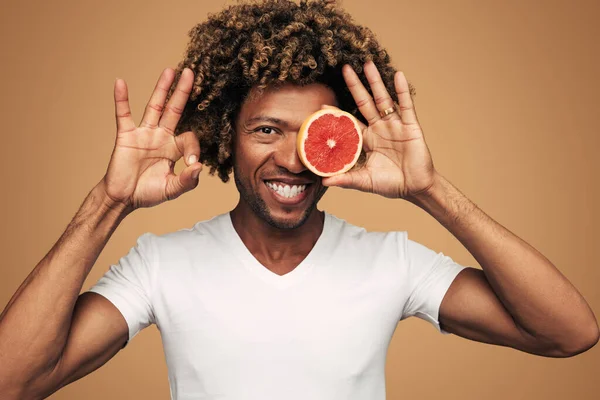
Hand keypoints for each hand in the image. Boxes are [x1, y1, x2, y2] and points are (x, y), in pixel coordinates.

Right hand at [101, 68, 201, 211]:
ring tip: (170, 71)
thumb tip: (199, 166)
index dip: (193, 149)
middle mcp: (161, 136)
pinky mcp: (126, 136)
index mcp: (174, 148)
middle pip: (175, 109)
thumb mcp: (172, 190)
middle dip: (183, 92)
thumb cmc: (148, 193)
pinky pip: (123, 114)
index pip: (189, 138)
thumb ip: (187, 181)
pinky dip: (121, 99)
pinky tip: (121, 82)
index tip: (191, 164)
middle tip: (192, 73)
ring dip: (162, 88)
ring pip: (154, 106)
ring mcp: (144, 133)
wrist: (123, 199)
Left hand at [321, 61, 436, 200]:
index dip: (337, 114)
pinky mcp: (411, 126)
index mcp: (367, 140)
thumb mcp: (365, 181)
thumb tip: (323, 181)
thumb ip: (346, 179)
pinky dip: (402, 91)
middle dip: (355, 86)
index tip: (322, 105)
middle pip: (364, 102)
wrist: (415, 188)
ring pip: (383, 99)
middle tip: (345, 68)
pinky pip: (406, 105)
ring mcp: (395, 125)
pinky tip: (397, 75)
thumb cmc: (391, 184)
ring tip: (368, 64)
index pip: (349, 122)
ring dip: (376, 82)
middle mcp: (379, 129)